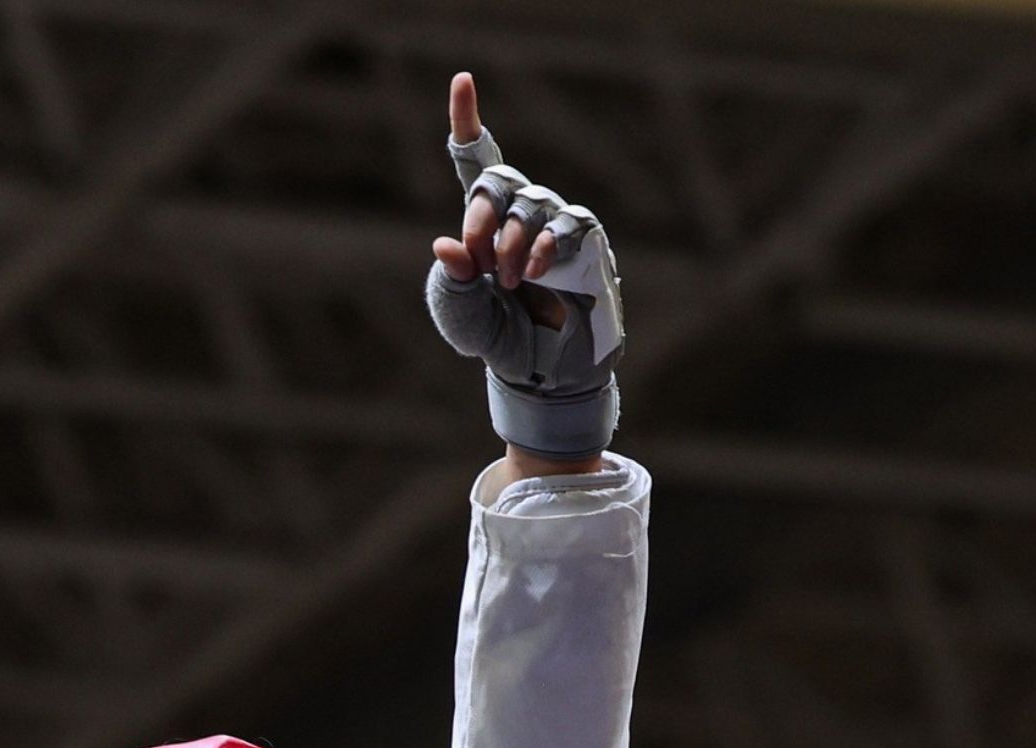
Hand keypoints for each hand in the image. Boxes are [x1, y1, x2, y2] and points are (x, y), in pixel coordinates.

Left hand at [424, 71, 622, 465]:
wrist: (543, 379)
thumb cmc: (498, 339)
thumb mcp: (460, 315)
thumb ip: (449, 280)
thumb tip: (447, 244)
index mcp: (484, 222)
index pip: (476, 161)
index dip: (468, 119)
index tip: (463, 80)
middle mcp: (520, 216)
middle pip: (502, 181)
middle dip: (482, 212)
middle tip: (475, 252)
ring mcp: (556, 230)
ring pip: (534, 205)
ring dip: (514, 238)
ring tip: (507, 280)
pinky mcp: (588, 250)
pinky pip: (571, 227)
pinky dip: (548, 245)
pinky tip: (535, 271)